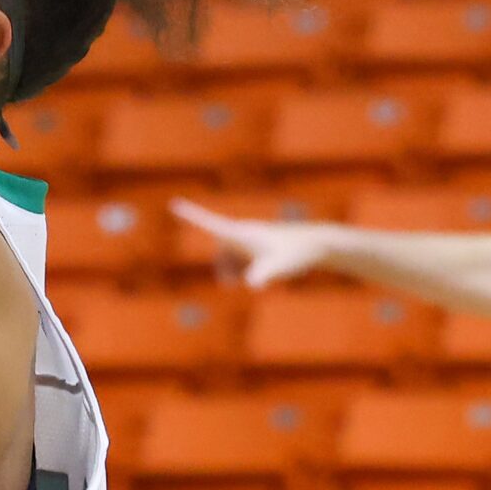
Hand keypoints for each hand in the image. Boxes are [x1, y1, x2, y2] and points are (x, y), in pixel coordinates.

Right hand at [168, 200, 336, 287]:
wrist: (316, 245)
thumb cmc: (297, 255)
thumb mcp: (279, 267)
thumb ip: (263, 275)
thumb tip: (252, 284)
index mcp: (241, 233)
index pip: (210, 224)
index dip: (191, 215)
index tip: (174, 205)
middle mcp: (243, 233)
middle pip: (219, 251)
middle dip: (221, 268)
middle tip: (230, 284)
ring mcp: (250, 240)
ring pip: (228, 257)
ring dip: (231, 271)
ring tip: (245, 283)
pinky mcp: (258, 246)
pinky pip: (239, 259)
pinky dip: (241, 270)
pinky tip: (257, 277)